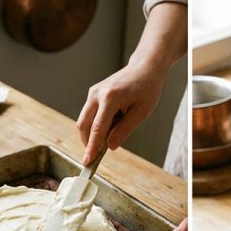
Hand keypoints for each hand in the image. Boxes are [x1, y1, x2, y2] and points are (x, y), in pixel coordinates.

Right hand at [75, 2, 185, 164]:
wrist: (144, 68)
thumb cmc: (147, 88)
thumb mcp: (141, 113)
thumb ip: (124, 130)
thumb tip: (110, 147)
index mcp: (110, 98)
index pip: (97, 129)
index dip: (91, 148)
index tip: (87, 162)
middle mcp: (97, 94)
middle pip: (83, 125)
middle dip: (88, 142)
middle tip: (98, 155)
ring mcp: (93, 93)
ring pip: (84, 120)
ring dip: (93, 133)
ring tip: (113, 134)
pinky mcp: (93, 94)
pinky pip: (89, 114)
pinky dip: (96, 125)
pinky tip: (112, 124)